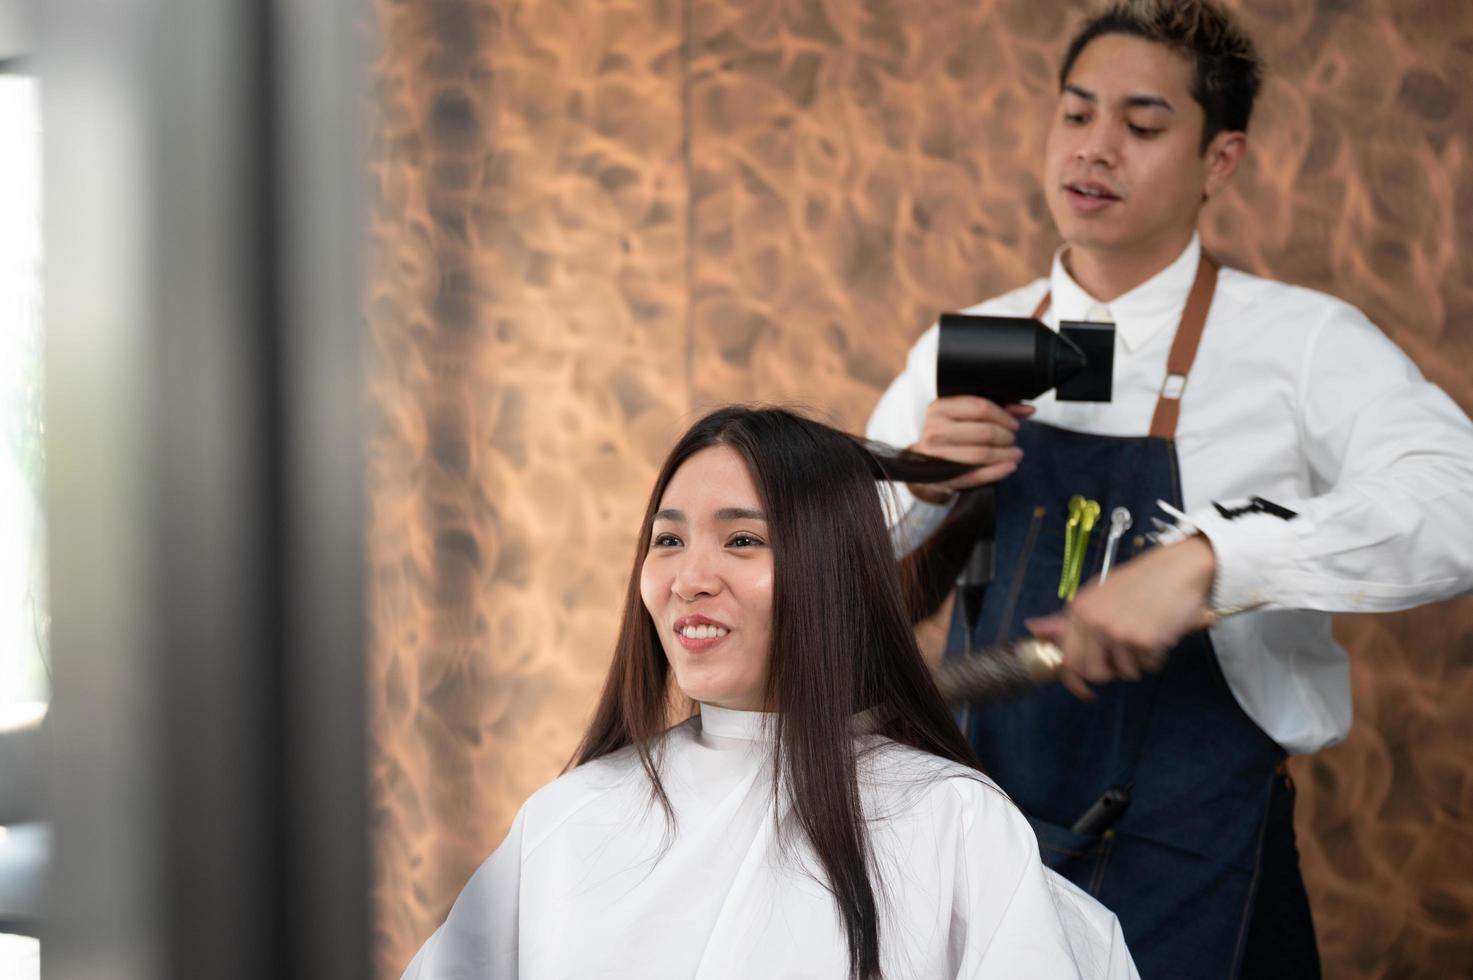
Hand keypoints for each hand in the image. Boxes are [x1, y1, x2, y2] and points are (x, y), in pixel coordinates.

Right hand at [908, 396, 1035, 501]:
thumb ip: (997, 408)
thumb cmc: (948, 433)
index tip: (1014, 424)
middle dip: (1006, 437)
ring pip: (982, 454)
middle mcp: (935, 429)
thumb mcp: (966, 415)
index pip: (981, 407)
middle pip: (984, 432)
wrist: (921, 462)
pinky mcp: (942, 476)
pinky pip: (976, 475)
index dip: (1004, 416)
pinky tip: (1010, 467)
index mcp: (940, 407)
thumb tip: (1029, 409)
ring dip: (1005, 455)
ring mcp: (936, 455)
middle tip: (1013, 440)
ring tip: (1016, 454)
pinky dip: (997, 471)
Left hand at [1026, 536, 1216, 699]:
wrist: (1178, 568)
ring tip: (1145, 633)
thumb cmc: (1139, 581)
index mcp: (1079, 611)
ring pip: (1126, 673)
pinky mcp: (1146, 641)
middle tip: (1126, 652)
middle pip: (1096, 673)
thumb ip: (1067, 619)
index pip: (1068, 660)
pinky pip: (1149, 666)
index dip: (1075, 681)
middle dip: (1112, 670)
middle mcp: (1095, 623)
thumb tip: (1033, 627)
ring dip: (1138, 661)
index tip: (1085, 693)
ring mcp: (1120, 633)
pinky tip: (1160, 632)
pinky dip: (1156, 656)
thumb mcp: (1097, 594)